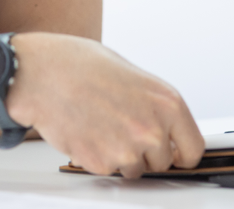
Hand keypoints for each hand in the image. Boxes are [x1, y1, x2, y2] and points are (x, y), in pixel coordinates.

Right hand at [4, 33, 203, 178]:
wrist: (40, 74)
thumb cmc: (78, 65)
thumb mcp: (130, 72)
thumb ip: (152, 102)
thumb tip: (160, 123)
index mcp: (167, 103)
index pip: (193, 148)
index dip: (181, 152)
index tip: (174, 153)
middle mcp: (152, 130)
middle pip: (162, 162)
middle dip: (145, 151)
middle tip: (121, 127)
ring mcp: (127, 150)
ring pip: (134, 170)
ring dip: (121, 156)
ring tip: (100, 125)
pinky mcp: (101, 164)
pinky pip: (107, 170)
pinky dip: (98, 156)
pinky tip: (86, 130)